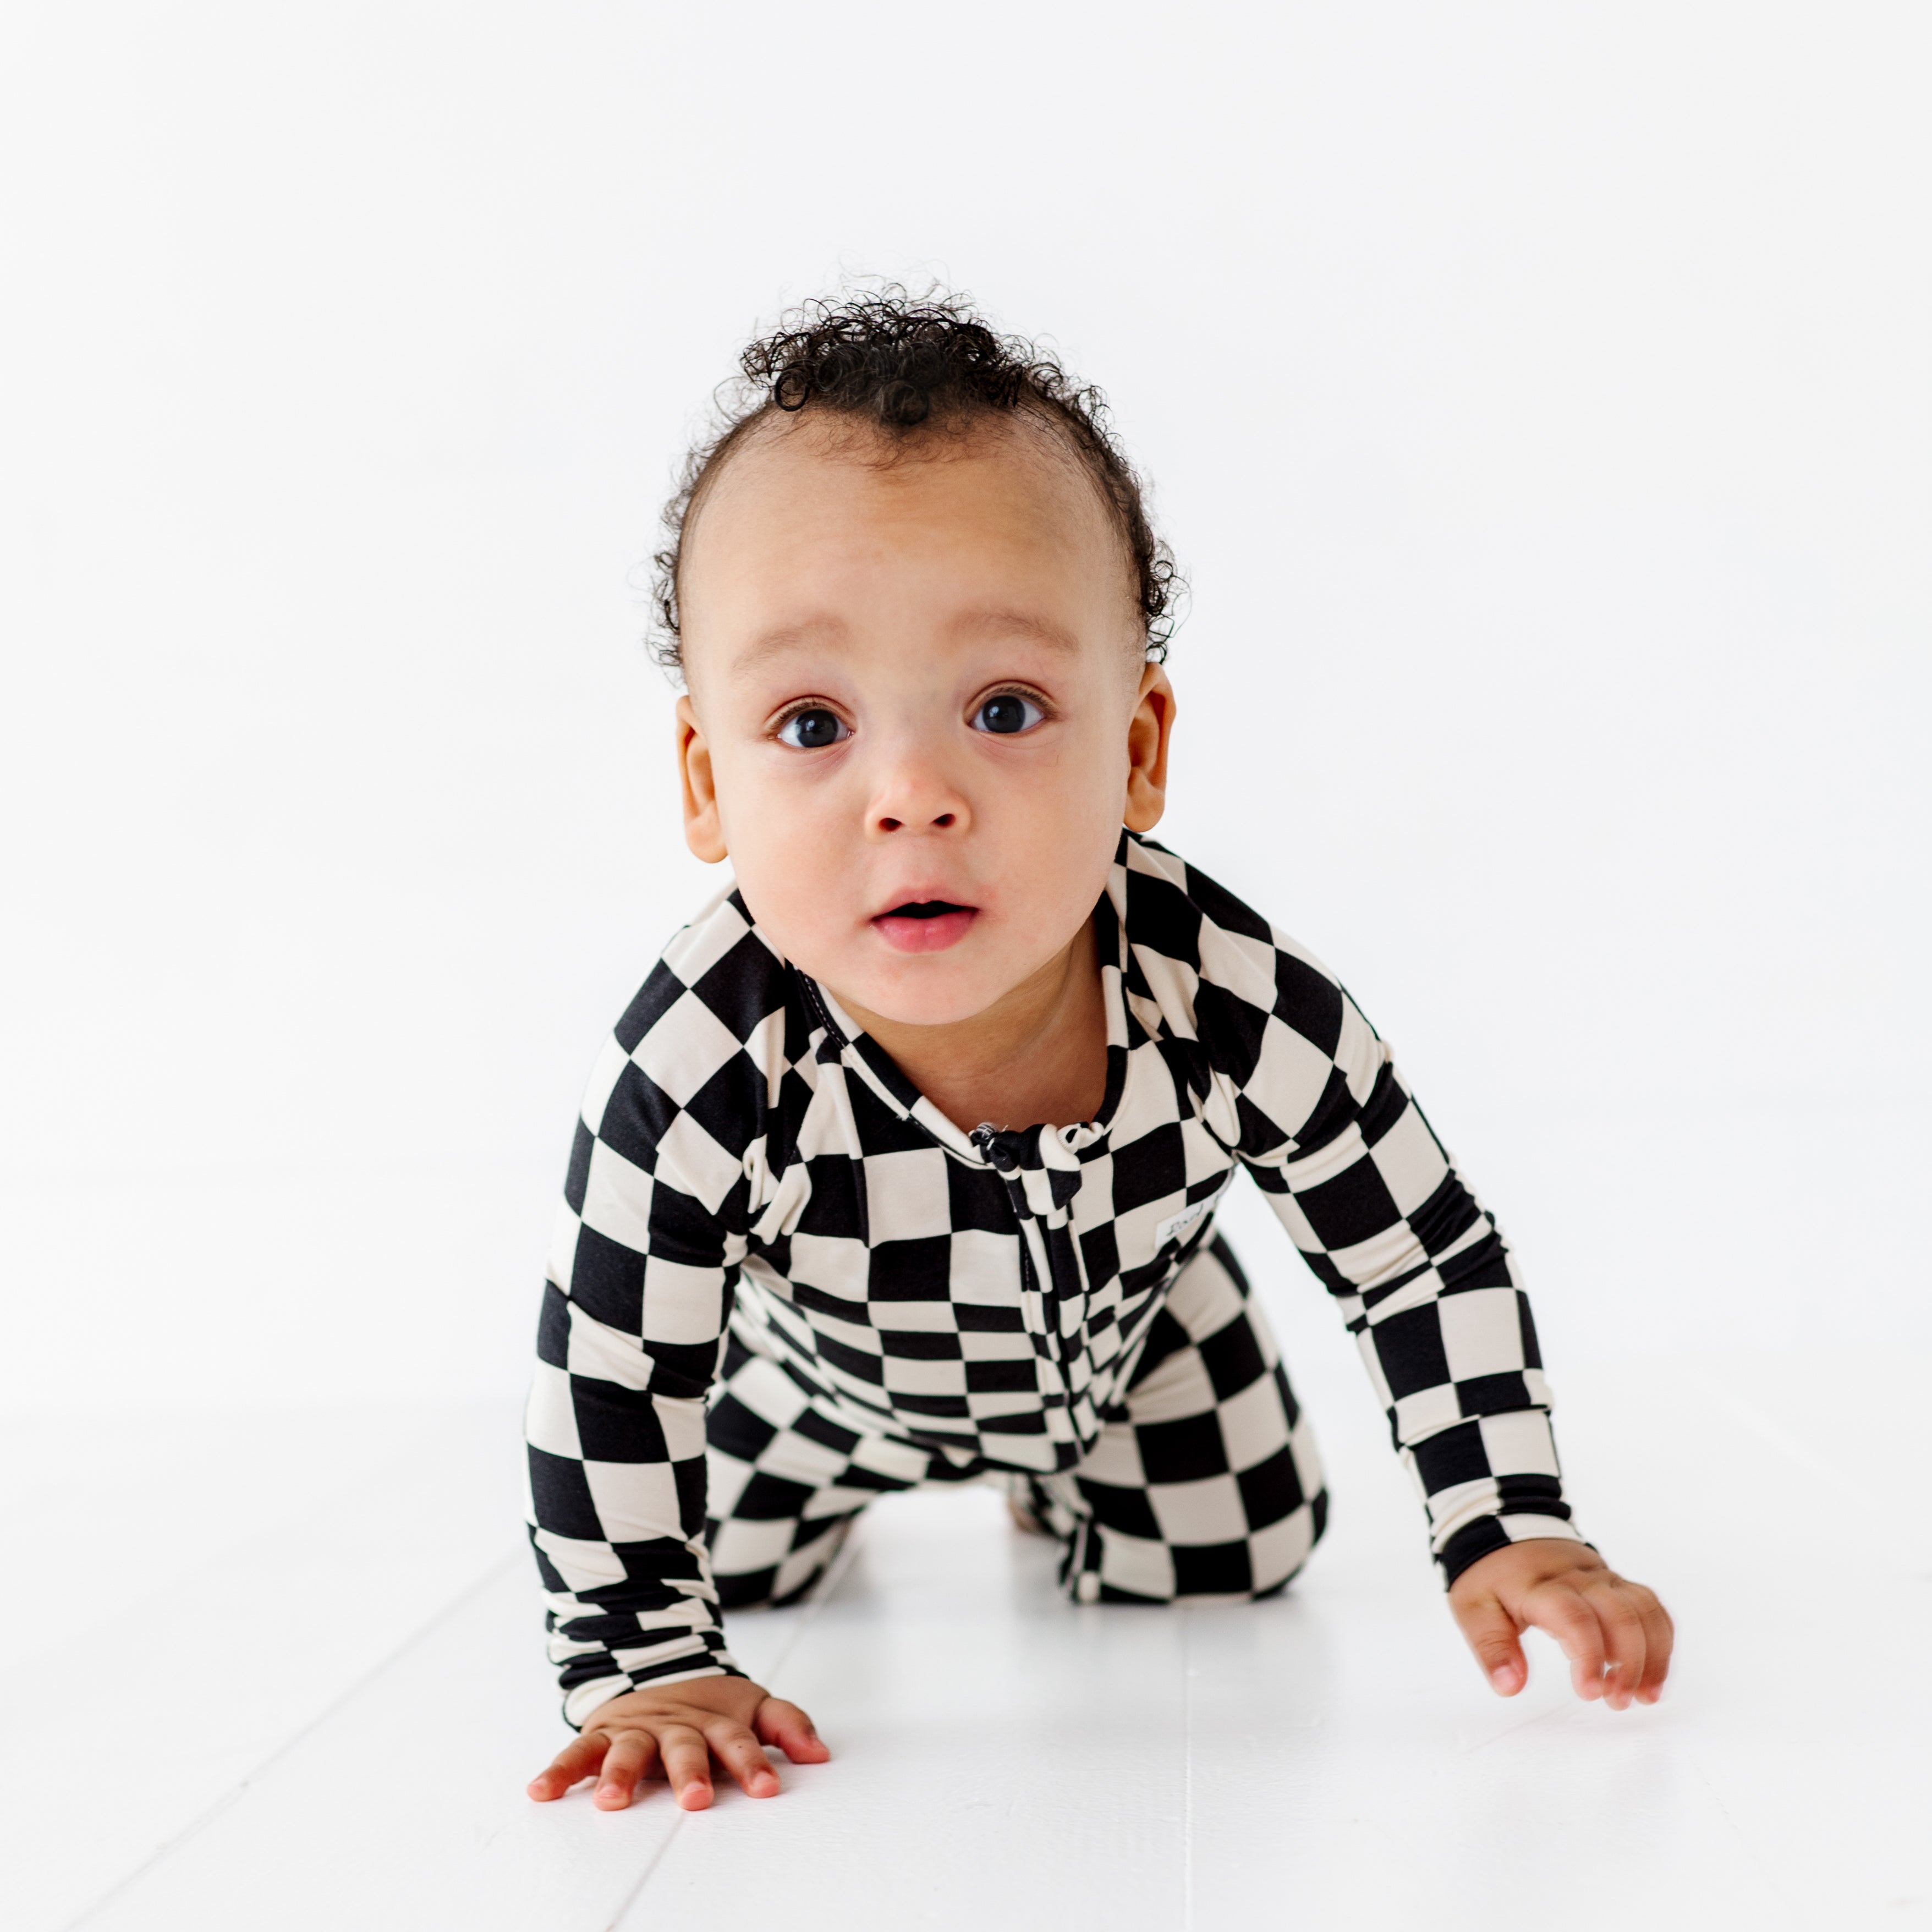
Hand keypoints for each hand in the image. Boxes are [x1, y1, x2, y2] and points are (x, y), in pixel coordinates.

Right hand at [525, 1676, 827, 1810]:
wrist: (656, 1662)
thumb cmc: (708, 1705)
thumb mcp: (752, 1707)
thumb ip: (786, 1725)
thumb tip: (821, 1754)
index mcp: (714, 1721)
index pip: (738, 1741)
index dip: (753, 1763)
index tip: (768, 1788)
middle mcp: (674, 1725)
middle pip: (683, 1747)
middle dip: (689, 1773)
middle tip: (695, 1800)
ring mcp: (636, 1728)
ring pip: (628, 1748)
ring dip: (620, 1773)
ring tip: (614, 1801)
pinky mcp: (601, 1733)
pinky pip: (577, 1751)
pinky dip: (559, 1770)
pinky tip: (541, 1792)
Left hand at [1448, 1538, 1672, 1710]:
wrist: (1505, 1531)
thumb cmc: (1492, 1577)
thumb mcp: (1474, 1608)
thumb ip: (1492, 1647)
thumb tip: (1510, 1686)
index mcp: (1538, 1584)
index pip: (1573, 1615)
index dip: (1588, 1654)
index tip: (1588, 1693)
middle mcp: (1576, 1578)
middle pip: (1618, 1613)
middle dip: (1628, 1663)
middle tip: (1616, 1702)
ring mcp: (1600, 1577)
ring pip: (1641, 1608)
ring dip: (1651, 1655)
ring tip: (1643, 1696)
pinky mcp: (1616, 1582)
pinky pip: (1649, 1605)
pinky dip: (1660, 1640)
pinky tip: (1654, 1674)